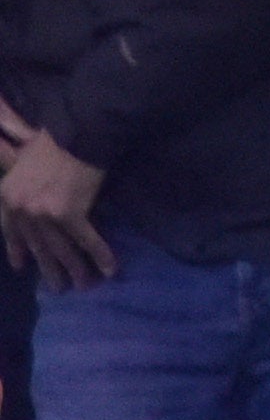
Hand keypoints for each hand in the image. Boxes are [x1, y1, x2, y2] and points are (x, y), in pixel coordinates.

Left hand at [0, 97, 106, 290]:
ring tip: (84, 286)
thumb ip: (22, 180)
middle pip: (38, 246)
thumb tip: (34, 192)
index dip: (18, 251)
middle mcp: (22, 211)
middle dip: (50, 269)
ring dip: (75, 270)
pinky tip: (110, 269)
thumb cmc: (53, 140)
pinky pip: (86, 239)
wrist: (77, 132)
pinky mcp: (71, 214)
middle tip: (60, 288)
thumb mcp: (25, 160)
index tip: (21, 267)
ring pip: (60, 249)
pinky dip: (99, 255)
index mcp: (8, 197)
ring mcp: (45, 215)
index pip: (12, 231)